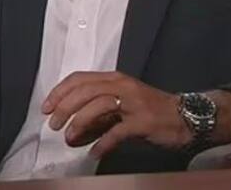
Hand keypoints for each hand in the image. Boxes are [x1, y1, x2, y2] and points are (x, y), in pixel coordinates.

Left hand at [41, 71, 191, 158]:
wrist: (185, 116)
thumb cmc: (151, 110)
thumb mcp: (122, 105)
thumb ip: (98, 114)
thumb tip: (71, 130)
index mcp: (115, 79)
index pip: (80, 78)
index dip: (59, 92)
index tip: (46, 107)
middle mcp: (123, 86)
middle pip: (86, 91)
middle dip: (65, 107)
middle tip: (54, 125)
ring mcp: (134, 103)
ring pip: (99, 105)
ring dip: (80, 123)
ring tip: (69, 139)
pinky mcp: (143, 121)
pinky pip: (117, 131)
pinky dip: (103, 143)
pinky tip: (94, 152)